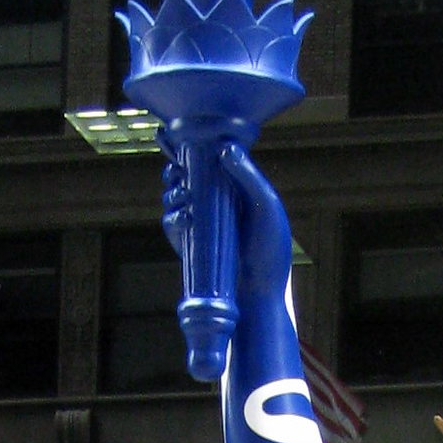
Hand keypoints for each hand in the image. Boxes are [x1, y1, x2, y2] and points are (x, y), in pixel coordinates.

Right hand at [157, 137, 292, 298]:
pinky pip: (172, 224)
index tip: (189, 147)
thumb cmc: (270, 251)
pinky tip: (184, 217)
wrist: (259, 295)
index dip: (196, 152)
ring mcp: (202, 224)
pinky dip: (173, 217)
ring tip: (184, 196)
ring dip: (173, 193)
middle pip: (187, 176)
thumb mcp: (265, 208)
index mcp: (236, 189)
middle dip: (177, 171)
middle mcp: (216, 204)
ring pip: (176, 197)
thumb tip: (225, 148)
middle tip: (178, 173)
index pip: (210, 162)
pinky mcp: (190, 244)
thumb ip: (248, 177)